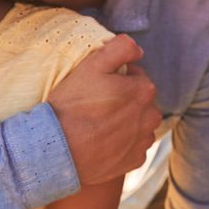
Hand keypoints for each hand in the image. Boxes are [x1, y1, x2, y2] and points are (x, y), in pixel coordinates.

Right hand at [48, 35, 161, 185]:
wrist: (56, 150)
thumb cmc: (73, 105)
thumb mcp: (92, 65)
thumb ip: (121, 48)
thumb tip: (139, 51)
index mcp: (144, 90)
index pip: (136, 77)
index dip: (117, 79)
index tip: (98, 87)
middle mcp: (151, 116)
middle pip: (140, 101)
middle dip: (124, 100)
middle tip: (96, 106)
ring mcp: (143, 140)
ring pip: (139, 124)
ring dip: (126, 122)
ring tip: (99, 125)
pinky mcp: (135, 161)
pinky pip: (134, 147)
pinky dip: (123, 144)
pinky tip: (102, 142)